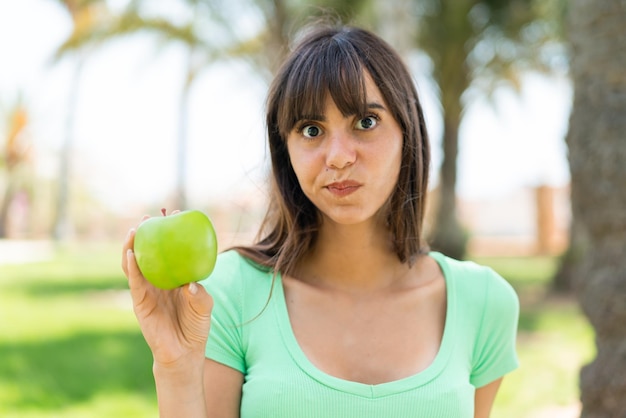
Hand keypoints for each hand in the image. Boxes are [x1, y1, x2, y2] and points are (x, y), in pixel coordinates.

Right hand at [121, 214, 213, 367]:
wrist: (184, 351)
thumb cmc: (196, 326)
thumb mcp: (204, 307)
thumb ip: (200, 295)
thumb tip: (191, 284)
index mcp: (175, 276)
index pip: (171, 250)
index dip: (171, 232)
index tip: (176, 214)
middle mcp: (160, 280)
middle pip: (150, 252)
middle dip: (149, 233)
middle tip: (151, 217)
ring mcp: (148, 290)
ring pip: (136, 263)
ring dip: (133, 246)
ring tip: (136, 229)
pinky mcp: (140, 302)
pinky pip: (134, 281)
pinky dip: (131, 267)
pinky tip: (131, 254)